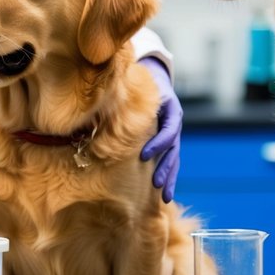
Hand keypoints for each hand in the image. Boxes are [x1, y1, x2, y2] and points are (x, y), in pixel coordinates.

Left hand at [138, 57, 182, 202]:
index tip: (144, 155)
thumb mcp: (139, 87)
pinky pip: (170, 160)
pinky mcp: (170, 141)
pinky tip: (164, 193)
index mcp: (171, 111)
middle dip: (166, 167)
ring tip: (165, 196)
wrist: (157, 78)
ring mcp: (174, 134)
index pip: (169, 130)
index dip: (158, 143)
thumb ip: (128, 98)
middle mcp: (175, 124)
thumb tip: (99, 107)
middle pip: (174, 149)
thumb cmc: (144, 83)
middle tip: (157, 183)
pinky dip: (168, 175)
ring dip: (170, 177)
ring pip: (174, 158)